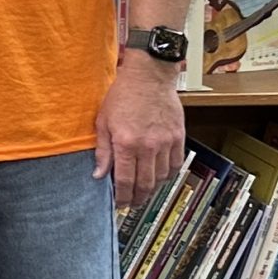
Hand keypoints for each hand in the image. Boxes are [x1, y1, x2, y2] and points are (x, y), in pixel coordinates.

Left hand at [96, 55, 185, 208]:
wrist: (149, 76)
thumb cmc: (123, 95)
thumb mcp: (103, 122)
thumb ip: (102, 151)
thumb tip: (99, 175)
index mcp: (126, 143)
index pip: (125, 181)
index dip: (122, 197)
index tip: (119, 203)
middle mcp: (148, 146)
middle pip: (145, 184)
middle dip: (137, 198)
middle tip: (132, 203)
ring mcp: (166, 142)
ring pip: (162, 177)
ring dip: (152, 188)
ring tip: (144, 191)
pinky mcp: (178, 137)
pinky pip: (176, 164)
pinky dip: (168, 174)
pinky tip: (159, 176)